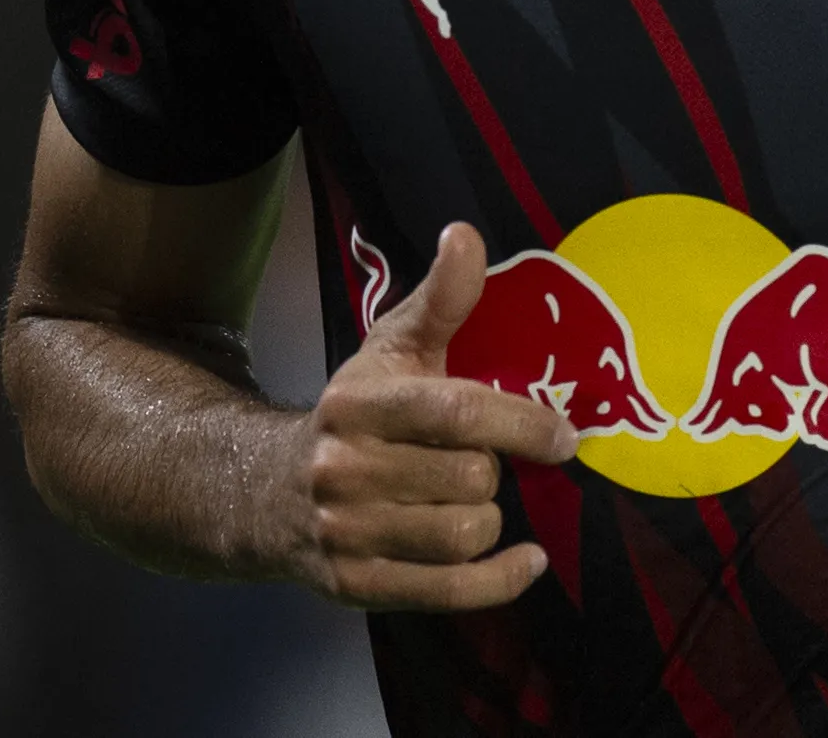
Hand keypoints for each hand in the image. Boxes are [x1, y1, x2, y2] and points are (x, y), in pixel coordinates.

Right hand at [271, 222, 575, 610]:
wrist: (264, 493)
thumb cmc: (352, 414)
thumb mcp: (390, 350)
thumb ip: (439, 300)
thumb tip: (465, 234)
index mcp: (361, 404)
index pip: (457, 413)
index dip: (522, 425)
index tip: (564, 437)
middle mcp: (346, 469)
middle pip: (470, 478)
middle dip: (491, 472)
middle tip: (475, 463)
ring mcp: (346, 532)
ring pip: (463, 535)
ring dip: (488, 521)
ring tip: (471, 501)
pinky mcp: (354, 585)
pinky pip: (448, 593)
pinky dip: (499, 581)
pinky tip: (526, 561)